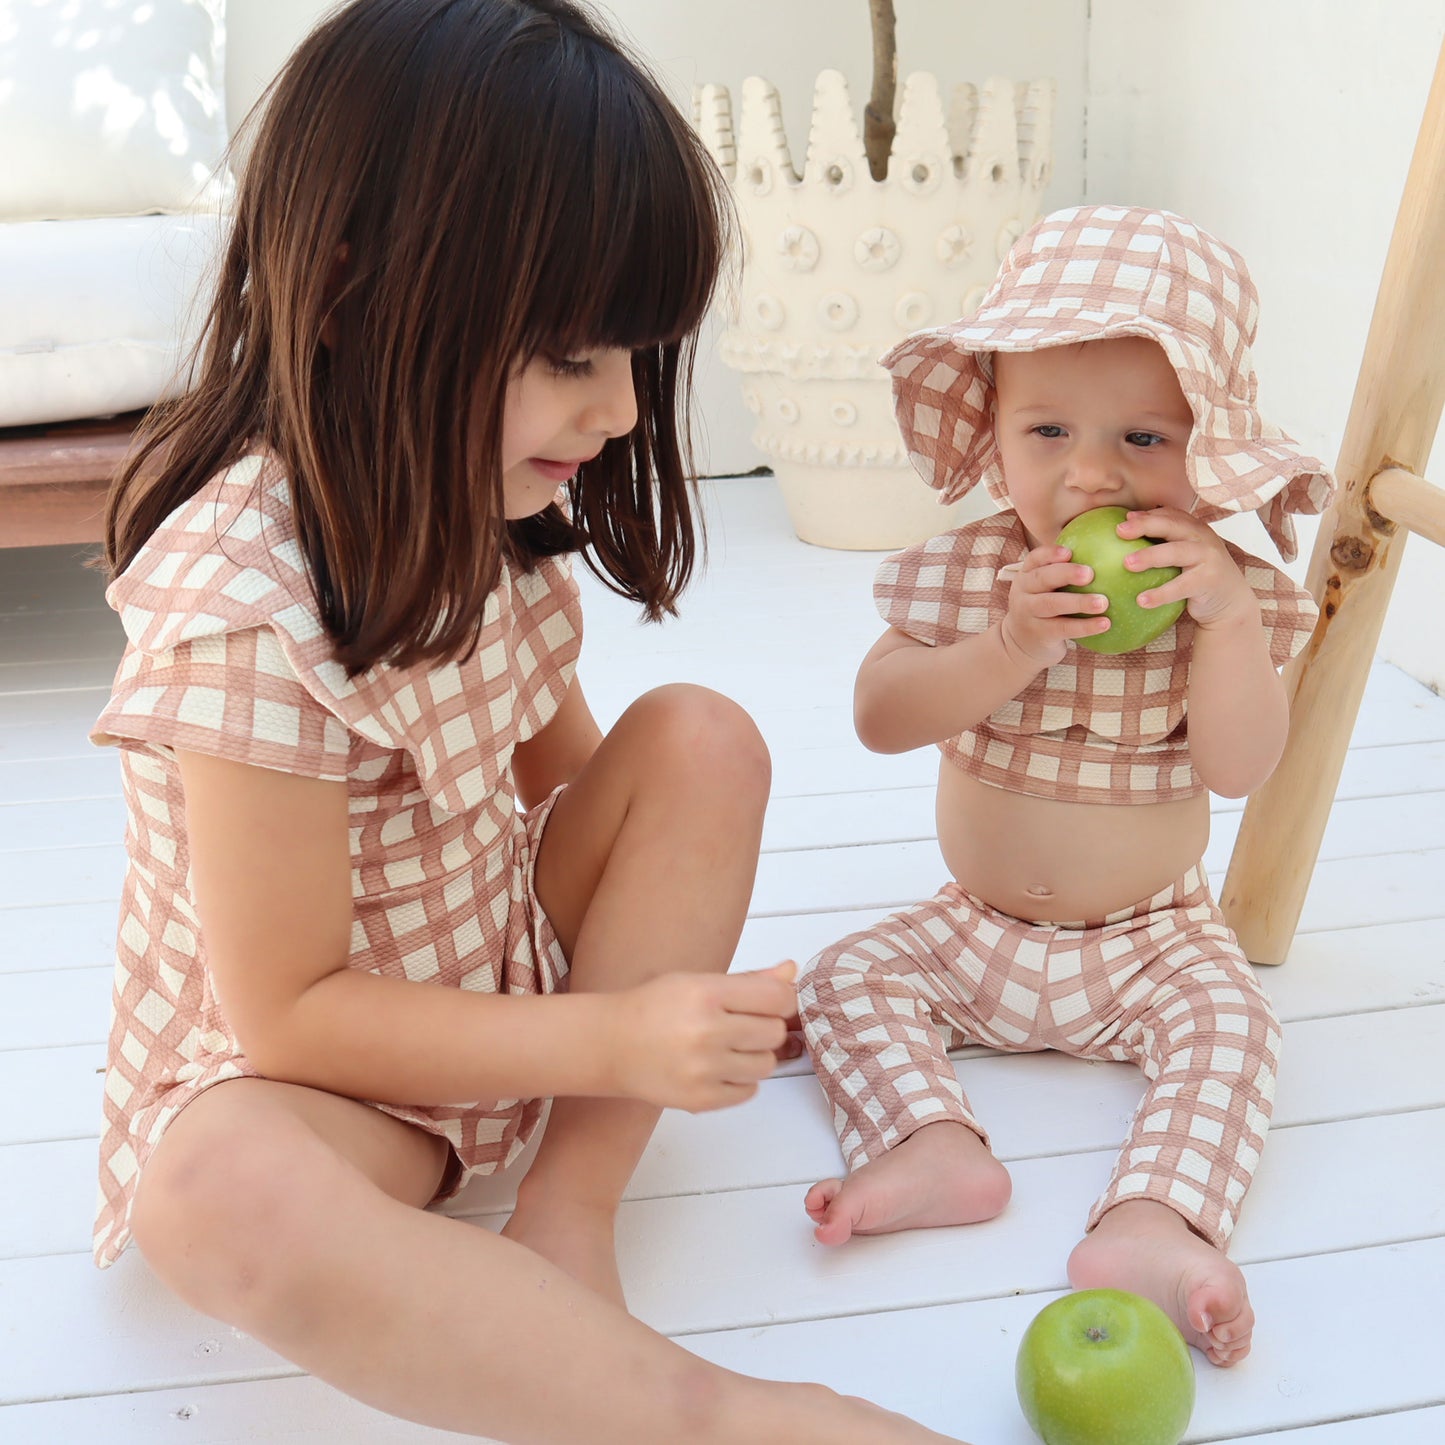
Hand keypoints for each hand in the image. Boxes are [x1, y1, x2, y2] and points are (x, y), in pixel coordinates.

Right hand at [606, 961, 798, 1111]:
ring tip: (726, 1047)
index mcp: (706, 993)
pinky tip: (717, 1066)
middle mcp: (706, 1031)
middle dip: (765, 1027)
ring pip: (767, 1065)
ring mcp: (703, 1070)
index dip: (781, 999)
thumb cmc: (652, 1008)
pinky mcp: (700, 1100)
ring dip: (754, 1055)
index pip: (777, 998)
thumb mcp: (696, 981)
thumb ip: (748, 980)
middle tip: (740, 1024)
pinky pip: (749, 1091)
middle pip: (775, 1032)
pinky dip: (740, 1080)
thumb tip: (791, 973)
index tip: (771, 1002)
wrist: (609, 1045)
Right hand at [998, 544, 1110, 667]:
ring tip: (1103, 603)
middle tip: (1090, 573)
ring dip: (1078, 603)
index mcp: (1027, 575)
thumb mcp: (1046, 588)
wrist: (1020, 643)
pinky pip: (1062, 629)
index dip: (1050, 554)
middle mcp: (1023, 592)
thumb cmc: (1045, 607)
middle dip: (1065, 574)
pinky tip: (1105, 624)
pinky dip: (1084, 626)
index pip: (1035, 559)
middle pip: (1041, 579)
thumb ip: (1067, 572)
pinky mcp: (1038, 634)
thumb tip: (1112, 551)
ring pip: (1051, 605)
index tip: (1069, 552)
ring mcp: (1028, 614)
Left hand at [1116, 508, 1258, 629]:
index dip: (1147, 515)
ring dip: (1150, 556)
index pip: (1170, 515)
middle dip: (1145, 526)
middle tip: (1120, 531)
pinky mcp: (1210, 580)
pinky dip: (1161, 593)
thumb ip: (1162, 544)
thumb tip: (1123, 534)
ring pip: (1176, 552)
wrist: (1229, 601)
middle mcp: (1203, 538)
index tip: (1123, 519)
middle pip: (1172, 526)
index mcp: (1194, 529)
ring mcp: (1209, 558)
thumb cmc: (1197, 575)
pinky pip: (1181, 586)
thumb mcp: (1184, 555)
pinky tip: (1141, 600)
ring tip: (1127, 564)